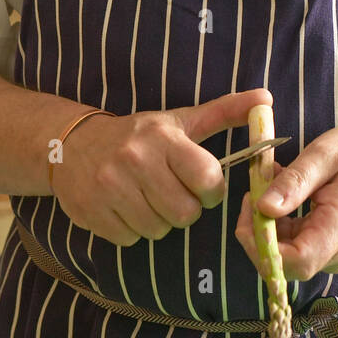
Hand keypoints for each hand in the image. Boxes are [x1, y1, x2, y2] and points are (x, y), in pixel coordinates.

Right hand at [50, 88, 271, 245]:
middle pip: (185, 214)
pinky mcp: (91, 212)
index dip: (211, 189)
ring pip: (158, 230)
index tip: (202, 184)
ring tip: (146, 198)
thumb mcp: (180, 120)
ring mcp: (110, 188)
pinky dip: (131, 230)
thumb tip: (266, 98)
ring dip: (158, 221)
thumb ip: (224, 112)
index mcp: (163, 138)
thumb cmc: (137, 135)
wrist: (71, 144)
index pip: (208, 179)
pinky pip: (129, 239)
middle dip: (184, 208)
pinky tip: (124, 207)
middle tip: (171, 192)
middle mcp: (135, 161)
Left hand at [234, 116, 337, 280]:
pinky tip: (281, 188)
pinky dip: (278, 219)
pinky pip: (291, 242)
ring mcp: (330, 252)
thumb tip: (263, 208)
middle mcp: (335, 251)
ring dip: (266, 220)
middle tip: (253, 187)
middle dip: (257, 229)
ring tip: (270, 178)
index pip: (294, 263)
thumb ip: (295, 182)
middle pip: (282, 263)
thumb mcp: (325, 154)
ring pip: (282, 252)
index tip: (249, 207)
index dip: (262, 245)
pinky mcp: (325, 246)